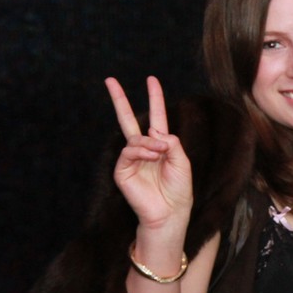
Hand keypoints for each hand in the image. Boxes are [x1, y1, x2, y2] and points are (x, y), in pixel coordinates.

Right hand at [105, 76, 192, 230]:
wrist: (170, 212)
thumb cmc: (179, 189)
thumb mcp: (182, 161)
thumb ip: (172, 143)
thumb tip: (155, 132)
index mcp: (160, 145)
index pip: (156, 117)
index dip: (155, 99)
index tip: (152, 80)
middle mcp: (143, 149)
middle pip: (128, 119)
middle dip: (120, 99)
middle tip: (110, 79)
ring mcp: (131, 159)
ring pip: (134, 138)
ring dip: (150, 143)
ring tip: (160, 152)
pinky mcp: (122, 170)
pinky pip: (129, 151)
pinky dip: (141, 150)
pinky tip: (152, 155)